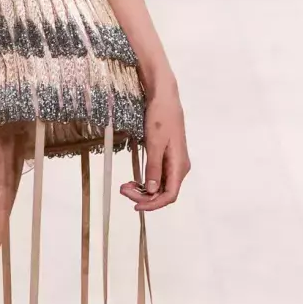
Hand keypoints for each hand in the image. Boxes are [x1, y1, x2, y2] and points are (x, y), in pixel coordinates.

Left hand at [122, 82, 189, 213]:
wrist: (164, 97)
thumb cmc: (160, 116)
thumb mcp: (154, 142)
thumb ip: (153, 167)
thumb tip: (152, 190)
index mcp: (179, 165)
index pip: (170, 195)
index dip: (153, 204)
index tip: (135, 206)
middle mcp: (179, 167)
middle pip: (163, 192)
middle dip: (144, 196)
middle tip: (123, 190)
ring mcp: (174, 163)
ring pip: (159, 186)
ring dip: (143, 190)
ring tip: (125, 186)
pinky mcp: (167, 158)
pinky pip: (158, 176)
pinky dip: (145, 181)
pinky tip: (133, 180)